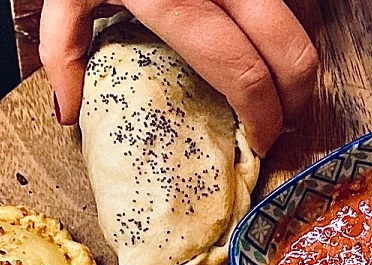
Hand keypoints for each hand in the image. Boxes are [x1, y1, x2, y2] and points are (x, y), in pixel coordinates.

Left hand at [40, 0, 318, 154]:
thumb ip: (64, 49)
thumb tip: (68, 110)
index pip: (244, 75)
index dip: (262, 117)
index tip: (260, 139)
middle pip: (292, 53)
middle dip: (297, 99)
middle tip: (284, 120)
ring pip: (307, 19)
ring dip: (299, 56)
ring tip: (280, 81)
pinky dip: (296, 18)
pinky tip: (272, 35)